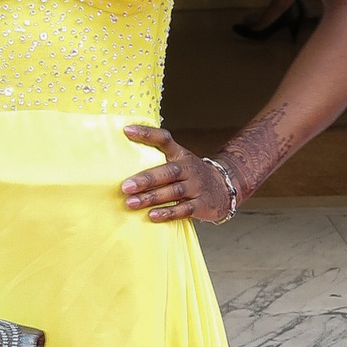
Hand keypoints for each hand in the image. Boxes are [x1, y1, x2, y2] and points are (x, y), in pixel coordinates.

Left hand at [120, 124, 237, 222]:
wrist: (224, 187)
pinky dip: (168, 213)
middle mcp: (188, 169)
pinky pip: (184, 209)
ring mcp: (196, 186)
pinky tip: (152, 215)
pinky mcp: (202, 204)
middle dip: (145, 179)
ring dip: (151, 198)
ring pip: (173, 192)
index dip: (147, 134)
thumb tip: (122, 159)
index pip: (164, 139)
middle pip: (167, 172)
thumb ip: (158, 159)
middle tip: (125, 186)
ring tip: (131, 202)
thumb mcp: (179, 161)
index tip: (126, 131)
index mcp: (180, 155)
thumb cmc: (190, 176)